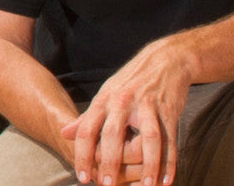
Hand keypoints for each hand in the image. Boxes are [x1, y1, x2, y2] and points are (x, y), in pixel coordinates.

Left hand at [60, 39, 192, 185]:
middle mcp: (123, 102)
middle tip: (106, 184)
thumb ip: (86, 117)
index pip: (88, 129)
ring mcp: (147, 106)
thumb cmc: (130, 82)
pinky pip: (170, 139)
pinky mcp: (169, 110)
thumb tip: (63, 133)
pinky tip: (166, 181)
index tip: (82, 177)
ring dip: (147, 166)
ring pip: (149, 139)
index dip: (83, 154)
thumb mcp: (105, 95)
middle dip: (110, 162)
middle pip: (114, 135)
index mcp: (104, 100)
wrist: (165, 60)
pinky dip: (169, 162)